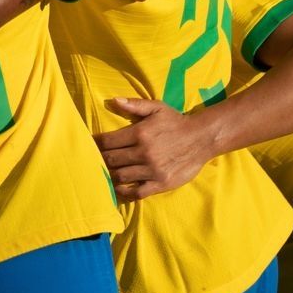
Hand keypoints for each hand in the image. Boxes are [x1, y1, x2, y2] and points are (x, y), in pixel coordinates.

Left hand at [96, 97, 213, 200]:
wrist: (202, 138)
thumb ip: (135, 105)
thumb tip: (113, 100)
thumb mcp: (157, 108)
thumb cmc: (176, 122)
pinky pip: (136, 192)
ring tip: (104, 172)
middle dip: (100, 159)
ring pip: (120, 176)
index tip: (90, 145)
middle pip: (111, 159)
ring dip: (109, 175)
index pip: (108, 141)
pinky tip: (119, 187)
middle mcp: (144, 152)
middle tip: (94, 160)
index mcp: (140, 133)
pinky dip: (124, 191)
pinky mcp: (160, 183)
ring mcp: (152, 170)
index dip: (95, 144)